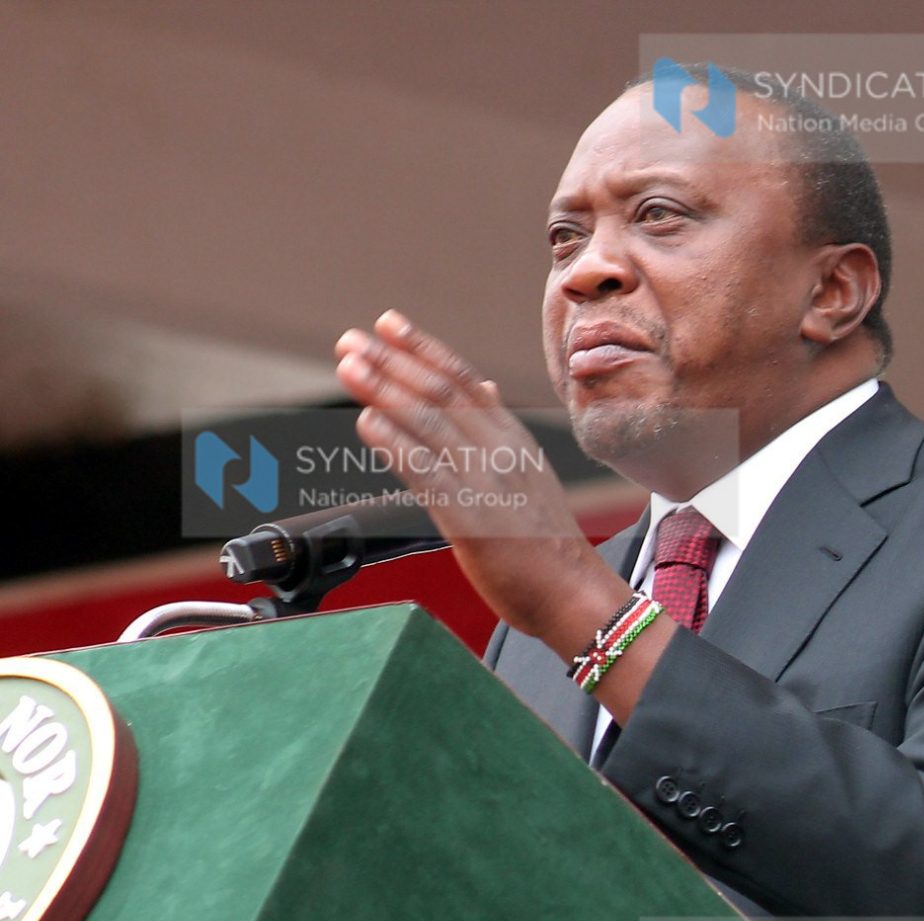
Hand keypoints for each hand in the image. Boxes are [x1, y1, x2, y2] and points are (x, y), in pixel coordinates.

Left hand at [332, 311, 626, 656]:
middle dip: (392, 361)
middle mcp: (500, 452)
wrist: (573, 592)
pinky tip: (367, 422)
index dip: (423, 348)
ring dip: (384, 390)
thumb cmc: (548, 543)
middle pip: (441, 394)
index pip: (464, 381)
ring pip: (430, 424)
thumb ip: (500, 431)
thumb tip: (485, 387)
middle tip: (351, 340)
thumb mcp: (531, 473)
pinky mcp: (471, 517)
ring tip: (350, 366)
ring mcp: (486, 482)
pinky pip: (426, 471)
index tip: (387, 324)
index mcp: (514, 440)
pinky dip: (394, 442)